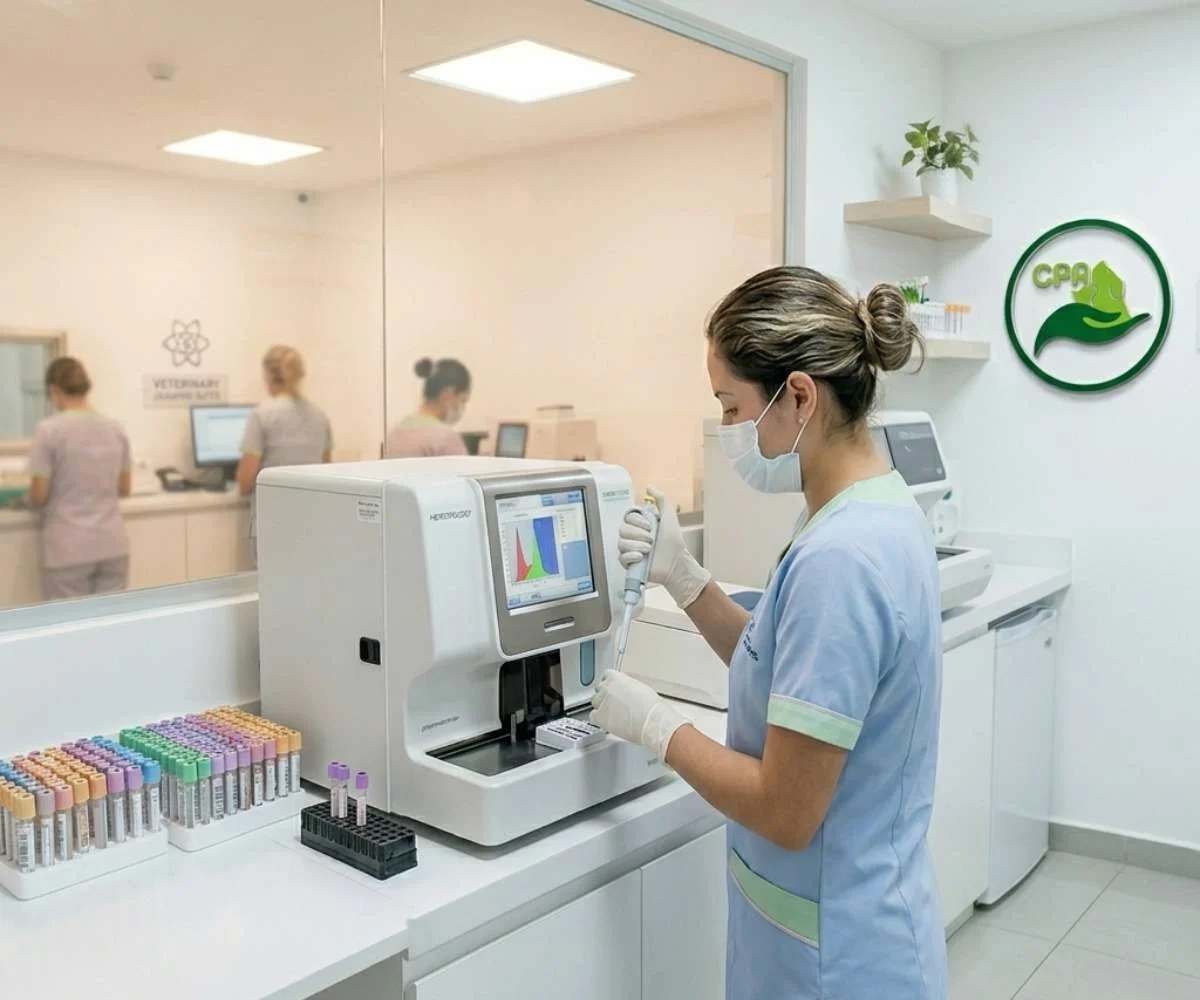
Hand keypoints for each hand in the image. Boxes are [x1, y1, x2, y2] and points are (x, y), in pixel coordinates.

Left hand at [590, 670, 688, 762]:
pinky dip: (599, 719)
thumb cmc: (650, 706)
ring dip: (602, 707)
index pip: (606, 676)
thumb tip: (625, 691)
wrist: (650, 721)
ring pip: (595, 702)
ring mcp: (601, 702)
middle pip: (599, 689)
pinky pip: (593, 716)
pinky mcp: (599, 716)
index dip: (609, 683)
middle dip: (605, 695)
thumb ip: (627, 686)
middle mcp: (606, 687)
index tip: (612, 689)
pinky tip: (608, 721)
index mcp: (616, 677)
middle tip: (614, 704)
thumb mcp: (639, 688)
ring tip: (613, 714)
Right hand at [618, 487, 710, 608]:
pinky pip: (621, 557)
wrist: (676, 562)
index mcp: (639, 525)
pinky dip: (631, 556)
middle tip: (652, 539)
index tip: (650, 526)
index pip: (628, 517)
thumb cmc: (673, 540)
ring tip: (649, 549)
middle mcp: (632, 536)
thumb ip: (661, 499)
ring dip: (637, 545)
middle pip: (622, 529)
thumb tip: (649, 487)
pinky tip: (641, 557)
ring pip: (621, 543)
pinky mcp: (628, 563)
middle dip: (639, 534)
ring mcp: (629, 549)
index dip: (638, 521)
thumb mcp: (669, 516)